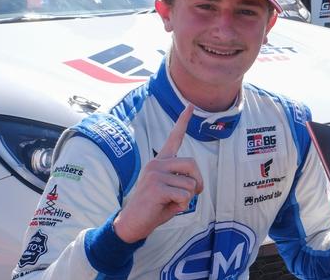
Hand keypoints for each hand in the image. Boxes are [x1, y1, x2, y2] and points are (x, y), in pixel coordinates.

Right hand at [113, 104, 202, 242]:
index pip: (174, 138)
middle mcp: (157, 163)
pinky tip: (166, 207)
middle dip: (197, 182)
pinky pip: (183, 195)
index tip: (190, 106)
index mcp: (160, 162)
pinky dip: (181, 205)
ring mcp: (155, 173)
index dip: (183, 121)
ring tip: (170, 202)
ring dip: (187, 198)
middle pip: (192, 164)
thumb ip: (183, 182)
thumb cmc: (154, 207)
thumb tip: (195, 185)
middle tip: (190, 195)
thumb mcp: (172, 192)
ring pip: (189, 183)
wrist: (132, 223)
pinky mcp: (156, 186)